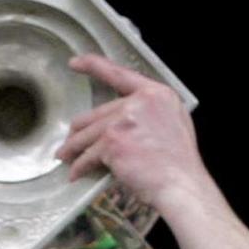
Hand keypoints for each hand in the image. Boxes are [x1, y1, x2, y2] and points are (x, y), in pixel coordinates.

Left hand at [57, 56, 212, 210]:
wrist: (182, 186)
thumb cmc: (179, 164)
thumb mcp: (174, 123)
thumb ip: (150, 113)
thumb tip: (124, 121)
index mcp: (157, 94)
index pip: (119, 74)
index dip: (94, 66)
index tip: (76, 62)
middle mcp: (139, 102)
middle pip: (98, 113)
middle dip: (80, 131)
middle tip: (70, 142)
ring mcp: (124, 121)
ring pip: (88, 134)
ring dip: (74, 148)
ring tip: (66, 157)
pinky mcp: (112, 142)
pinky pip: (88, 155)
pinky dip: (80, 166)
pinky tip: (77, 173)